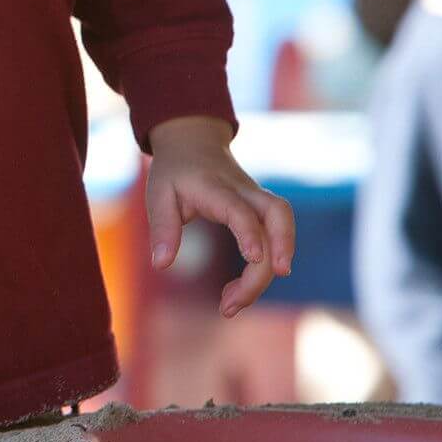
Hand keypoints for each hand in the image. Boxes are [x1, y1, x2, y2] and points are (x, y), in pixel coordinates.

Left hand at [145, 115, 295, 316]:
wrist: (193, 141)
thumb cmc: (174, 171)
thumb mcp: (158, 195)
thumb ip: (162, 228)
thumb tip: (161, 265)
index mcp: (216, 188)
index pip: (241, 210)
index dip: (250, 233)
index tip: (254, 258)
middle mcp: (245, 192)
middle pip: (277, 216)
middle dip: (278, 252)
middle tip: (247, 293)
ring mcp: (257, 199)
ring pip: (283, 225)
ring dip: (274, 263)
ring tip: (237, 300)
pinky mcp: (262, 209)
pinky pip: (276, 235)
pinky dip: (266, 264)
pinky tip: (240, 288)